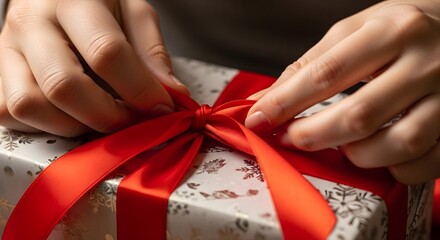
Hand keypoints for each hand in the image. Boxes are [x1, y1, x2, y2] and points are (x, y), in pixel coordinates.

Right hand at [0, 0, 188, 136]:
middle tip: (132, 120)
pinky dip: (44, 125)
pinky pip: (9, 113)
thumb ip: (153, 53)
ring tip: (101, 117)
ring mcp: (8, 49)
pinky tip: (71, 115)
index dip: (140, 90)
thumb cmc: (99, 2)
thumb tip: (172, 95)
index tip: (163, 108)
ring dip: (74, 125)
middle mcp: (32, 23)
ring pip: (29, 104)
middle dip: (107, 117)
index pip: (106, 53)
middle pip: (64, 86)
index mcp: (74, 0)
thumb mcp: (135, 13)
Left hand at [246, 0, 439, 183]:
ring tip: (340, 145)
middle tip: (291, 139)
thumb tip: (264, 101)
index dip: (285, 103)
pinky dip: (393, 169)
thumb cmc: (400, 30)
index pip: (326, 73)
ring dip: (355, 156)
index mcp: (391, 31)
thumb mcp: (355, 31)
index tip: (258, 120)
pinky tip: (378, 154)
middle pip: (359, 115)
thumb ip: (309, 66)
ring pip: (396, 145)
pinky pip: (424, 164)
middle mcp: (425, 62)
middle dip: (312, 136)